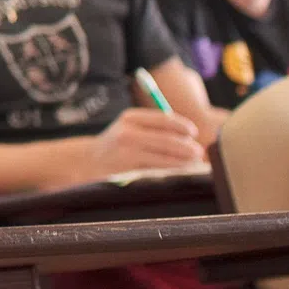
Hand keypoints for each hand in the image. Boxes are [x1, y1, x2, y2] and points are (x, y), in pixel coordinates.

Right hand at [89, 108, 206, 176]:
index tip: (193, 132)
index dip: (182, 125)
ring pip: (164, 158)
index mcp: (130, 117)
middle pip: (166, 140)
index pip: (163, 119)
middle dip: (187, 147)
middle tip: (199, 152)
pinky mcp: (128, 171)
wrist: (89, 160)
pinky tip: (179, 171)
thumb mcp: (130, 127)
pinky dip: (171, 171)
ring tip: (194, 163)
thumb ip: (154, 127)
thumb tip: (190, 135)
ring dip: (183, 162)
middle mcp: (127, 133)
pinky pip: (157, 171)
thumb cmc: (118, 143)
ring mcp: (127, 153)